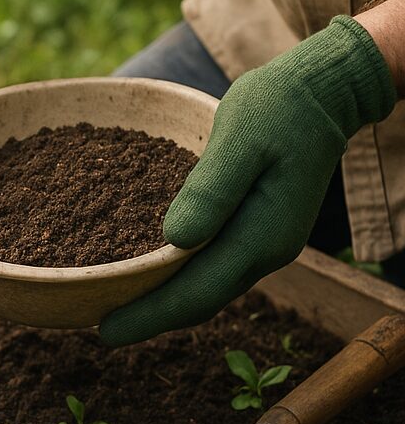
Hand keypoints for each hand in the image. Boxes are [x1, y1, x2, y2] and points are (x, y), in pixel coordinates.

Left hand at [100, 16, 396, 344]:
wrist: (323, 92)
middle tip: (100, 329)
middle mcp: (264, 251)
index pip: (196, 293)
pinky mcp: (256, 229)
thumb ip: (212, 189)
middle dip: (150, 318)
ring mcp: (264, 243)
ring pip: (206, 287)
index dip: (150, 316)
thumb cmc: (279, 106)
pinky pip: (212, 266)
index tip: (106, 331)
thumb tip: (175, 239)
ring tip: (116, 306)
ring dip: (164, 301)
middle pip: (200, 300)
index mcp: (260, 237)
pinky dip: (179, 277)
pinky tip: (150, 271)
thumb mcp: (241, 138)